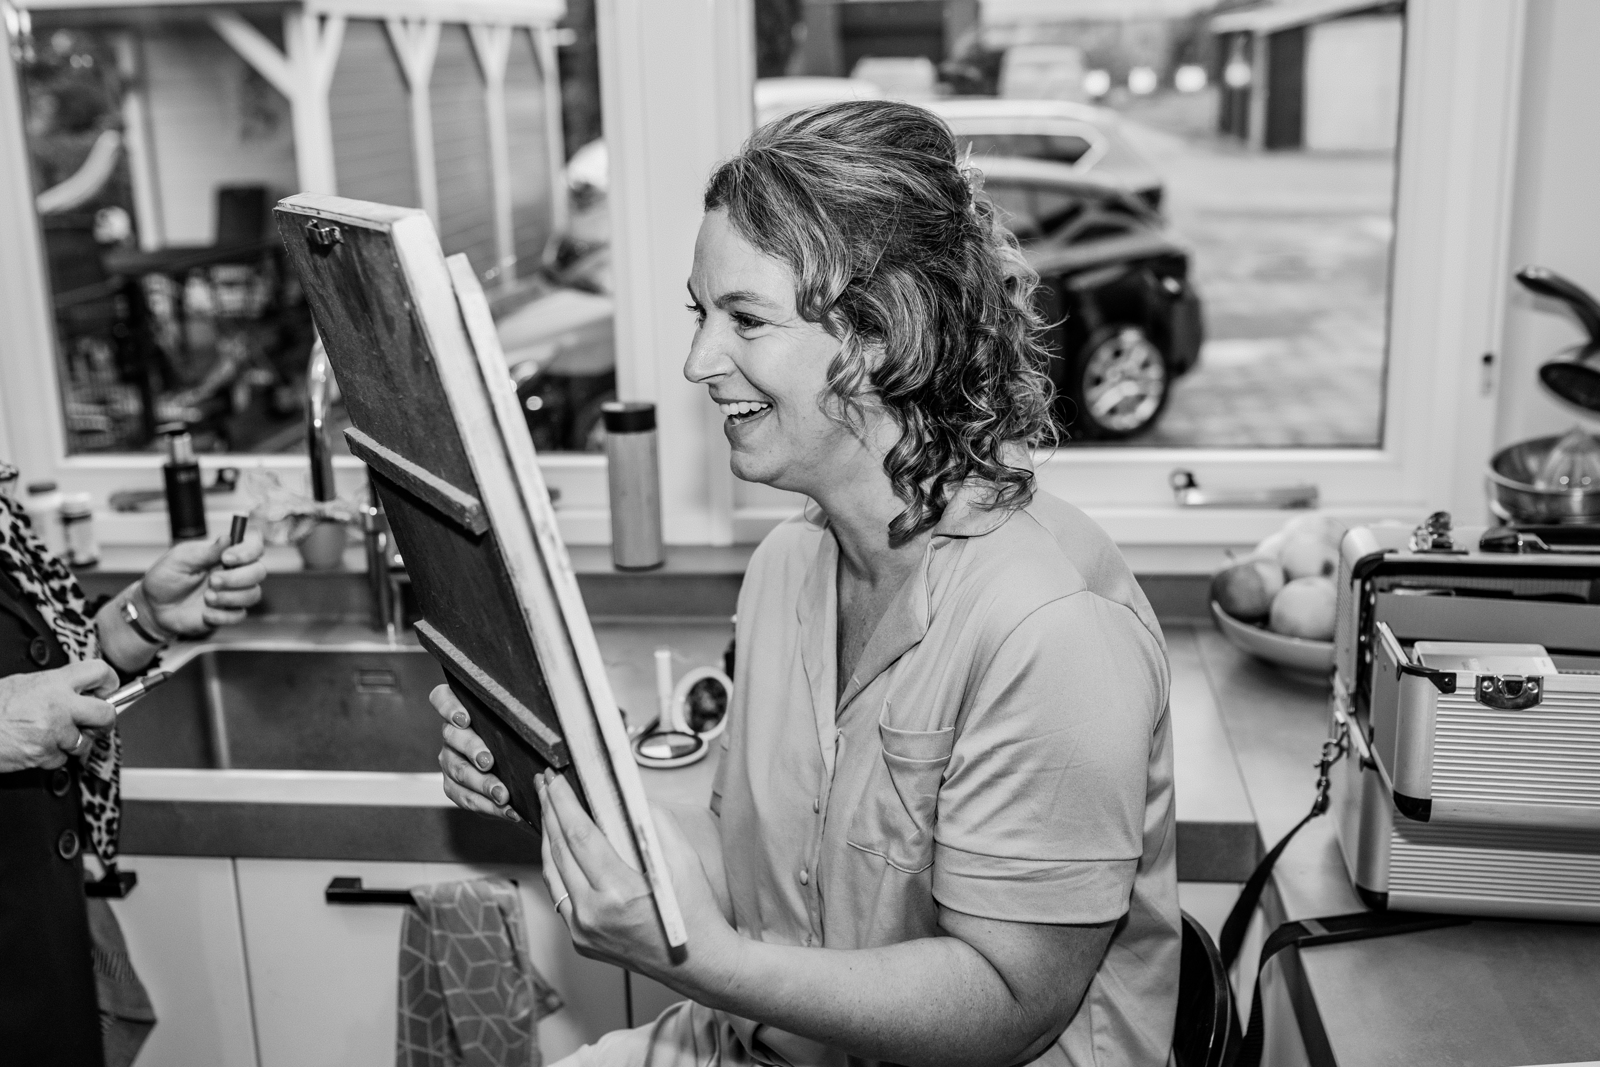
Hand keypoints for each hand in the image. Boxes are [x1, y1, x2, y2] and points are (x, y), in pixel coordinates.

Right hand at [0, 660, 118, 771]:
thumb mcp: (23, 683)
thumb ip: (54, 685)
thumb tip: (78, 688)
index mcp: (54, 683)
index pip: (100, 672)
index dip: (109, 681)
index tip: (108, 689)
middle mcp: (59, 706)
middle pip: (107, 714)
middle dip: (104, 720)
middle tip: (96, 721)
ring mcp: (54, 732)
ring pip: (85, 742)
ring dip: (74, 742)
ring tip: (53, 734)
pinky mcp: (45, 755)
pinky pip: (63, 759)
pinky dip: (53, 756)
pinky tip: (38, 745)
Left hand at [141, 531, 266, 636]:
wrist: (154, 607)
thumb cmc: (165, 577)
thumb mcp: (180, 559)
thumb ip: (205, 551)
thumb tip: (228, 538)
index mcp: (225, 555)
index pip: (253, 547)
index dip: (248, 552)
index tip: (227, 559)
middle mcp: (234, 573)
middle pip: (259, 571)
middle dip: (237, 578)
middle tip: (213, 581)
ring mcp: (232, 594)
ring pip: (253, 594)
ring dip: (231, 597)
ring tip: (207, 598)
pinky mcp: (227, 614)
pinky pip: (239, 615)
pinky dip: (222, 615)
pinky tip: (204, 613)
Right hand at [430, 683, 519, 820]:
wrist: (516, 775)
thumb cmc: (518, 740)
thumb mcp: (516, 725)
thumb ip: (515, 719)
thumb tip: (538, 717)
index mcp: (462, 712)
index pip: (442, 699)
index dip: (449, 707)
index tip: (464, 719)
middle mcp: (451, 735)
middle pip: (452, 736)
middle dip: (471, 749)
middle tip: (487, 761)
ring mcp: (450, 760)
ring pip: (457, 770)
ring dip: (481, 783)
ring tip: (501, 793)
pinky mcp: (454, 786)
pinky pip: (465, 797)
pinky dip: (487, 805)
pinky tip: (505, 809)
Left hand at [538, 770, 741, 993]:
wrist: (697, 964)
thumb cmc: (695, 913)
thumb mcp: (685, 859)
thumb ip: (654, 822)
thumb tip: (628, 795)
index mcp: (618, 892)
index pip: (579, 836)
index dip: (563, 804)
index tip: (555, 780)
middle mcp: (593, 914)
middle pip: (559, 851)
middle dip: (550, 812)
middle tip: (546, 784)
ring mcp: (582, 930)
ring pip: (552, 874)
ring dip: (548, 838)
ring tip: (548, 809)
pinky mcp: (580, 939)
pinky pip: (560, 895)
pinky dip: (557, 867)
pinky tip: (559, 847)